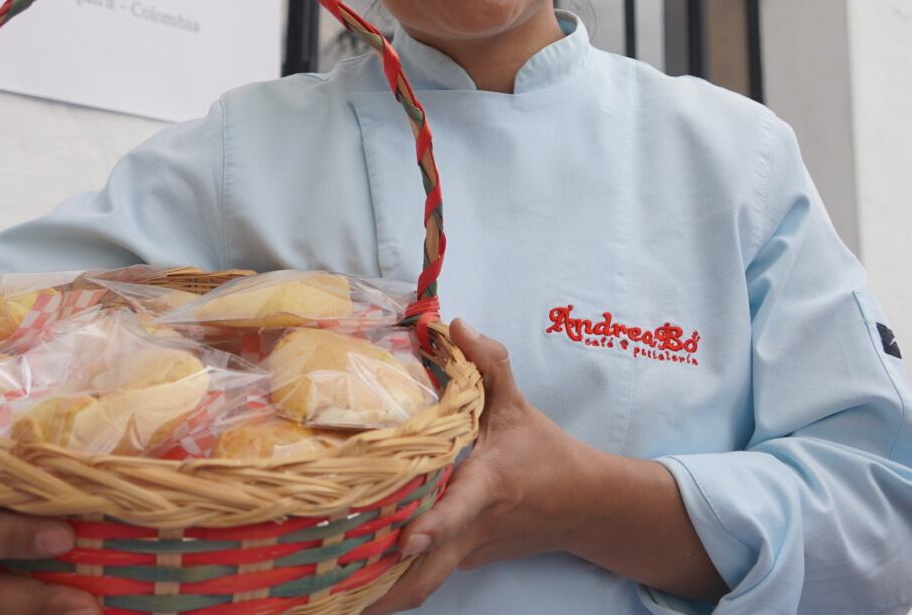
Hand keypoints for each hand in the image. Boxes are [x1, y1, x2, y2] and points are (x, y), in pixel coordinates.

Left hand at [361, 320, 580, 613]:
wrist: (582, 506)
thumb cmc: (544, 454)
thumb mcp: (518, 406)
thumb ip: (489, 364)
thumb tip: (455, 325)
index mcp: (486, 487)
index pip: (459, 511)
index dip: (432, 528)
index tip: (404, 541)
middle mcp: (473, 528)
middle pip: (429, 576)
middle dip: (386, 593)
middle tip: (334, 596)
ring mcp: (467, 552)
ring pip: (422, 581)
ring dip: (382, 591)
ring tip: (329, 595)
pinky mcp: (463, 560)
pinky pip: (426, 572)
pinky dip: (394, 577)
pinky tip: (356, 572)